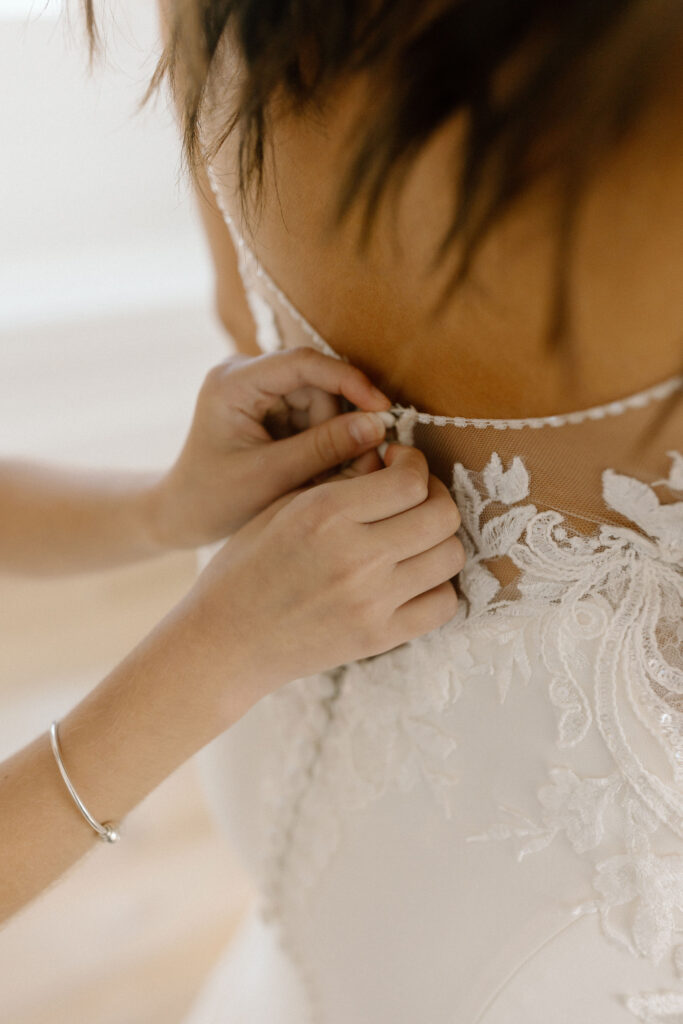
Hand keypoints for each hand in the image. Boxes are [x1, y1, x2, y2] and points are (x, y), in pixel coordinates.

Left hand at [149, 347, 392, 549]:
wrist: (181, 514)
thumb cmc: (214, 499)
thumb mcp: (271, 477)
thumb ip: (324, 449)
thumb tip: (378, 426)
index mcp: (233, 382)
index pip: (303, 362)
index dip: (349, 381)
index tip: (383, 410)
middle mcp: (245, 374)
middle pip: (316, 384)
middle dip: (336, 425)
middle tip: (346, 468)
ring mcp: (257, 388)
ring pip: (320, 402)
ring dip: (328, 438)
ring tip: (314, 478)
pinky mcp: (268, 405)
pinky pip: (312, 415)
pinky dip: (319, 443)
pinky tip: (307, 471)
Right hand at [179, 444, 465, 720]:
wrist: (225, 642)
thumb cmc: (246, 568)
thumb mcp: (282, 507)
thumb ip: (340, 481)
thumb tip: (390, 462)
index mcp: (325, 513)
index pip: (410, 479)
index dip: (414, 464)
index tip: (400, 466)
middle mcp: (355, 556)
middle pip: (442, 514)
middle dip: (435, 496)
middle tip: (415, 498)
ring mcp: (372, 601)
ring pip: (450, 555)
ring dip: (440, 539)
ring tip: (415, 538)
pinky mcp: (380, 637)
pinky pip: (444, 604)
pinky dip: (438, 586)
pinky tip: (414, 577)